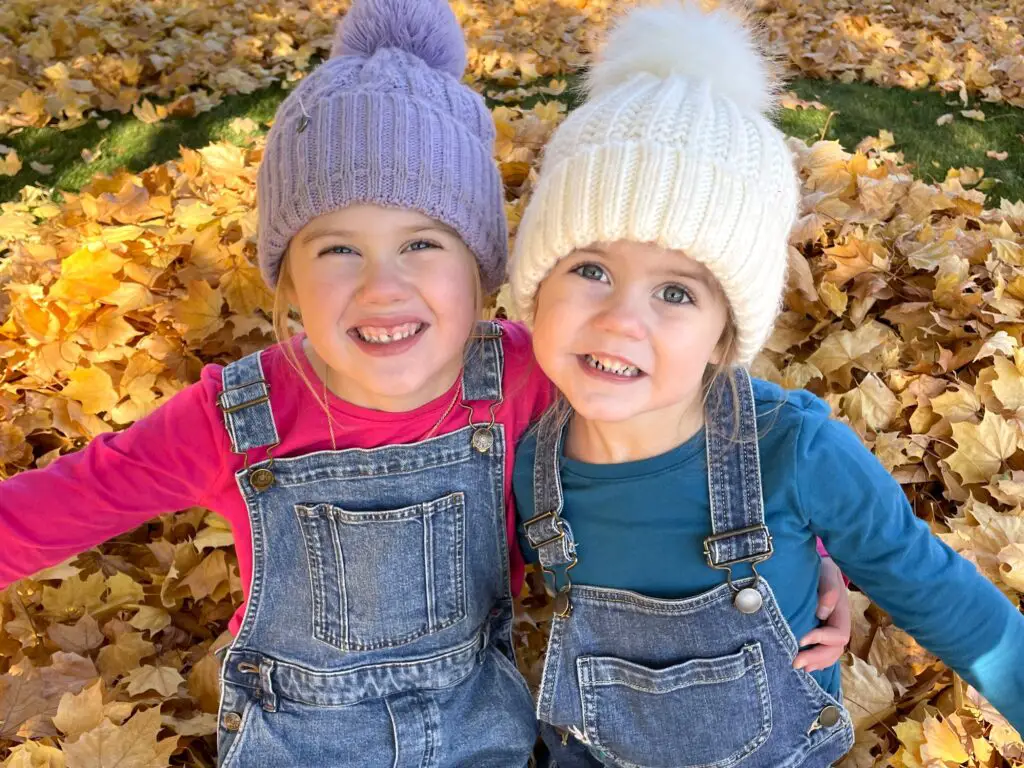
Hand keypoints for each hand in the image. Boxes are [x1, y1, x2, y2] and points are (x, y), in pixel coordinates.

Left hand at [793, 556, 850, 671]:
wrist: (818, 567)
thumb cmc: (822, 569)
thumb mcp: (827, 572)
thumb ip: (828, 588)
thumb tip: (822, 611)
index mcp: (842, 612)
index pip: (839, 634)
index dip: (822, 639)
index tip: (802, 639)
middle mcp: (838, 624)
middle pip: (835, 649)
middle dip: (817, 657)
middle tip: (796, 662)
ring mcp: (831, 629)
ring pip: (831, 654)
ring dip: (816, 663)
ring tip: (800, 667)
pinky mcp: (821, 631)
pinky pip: (824, 651)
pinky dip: (817, 661)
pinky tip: (806, 666)